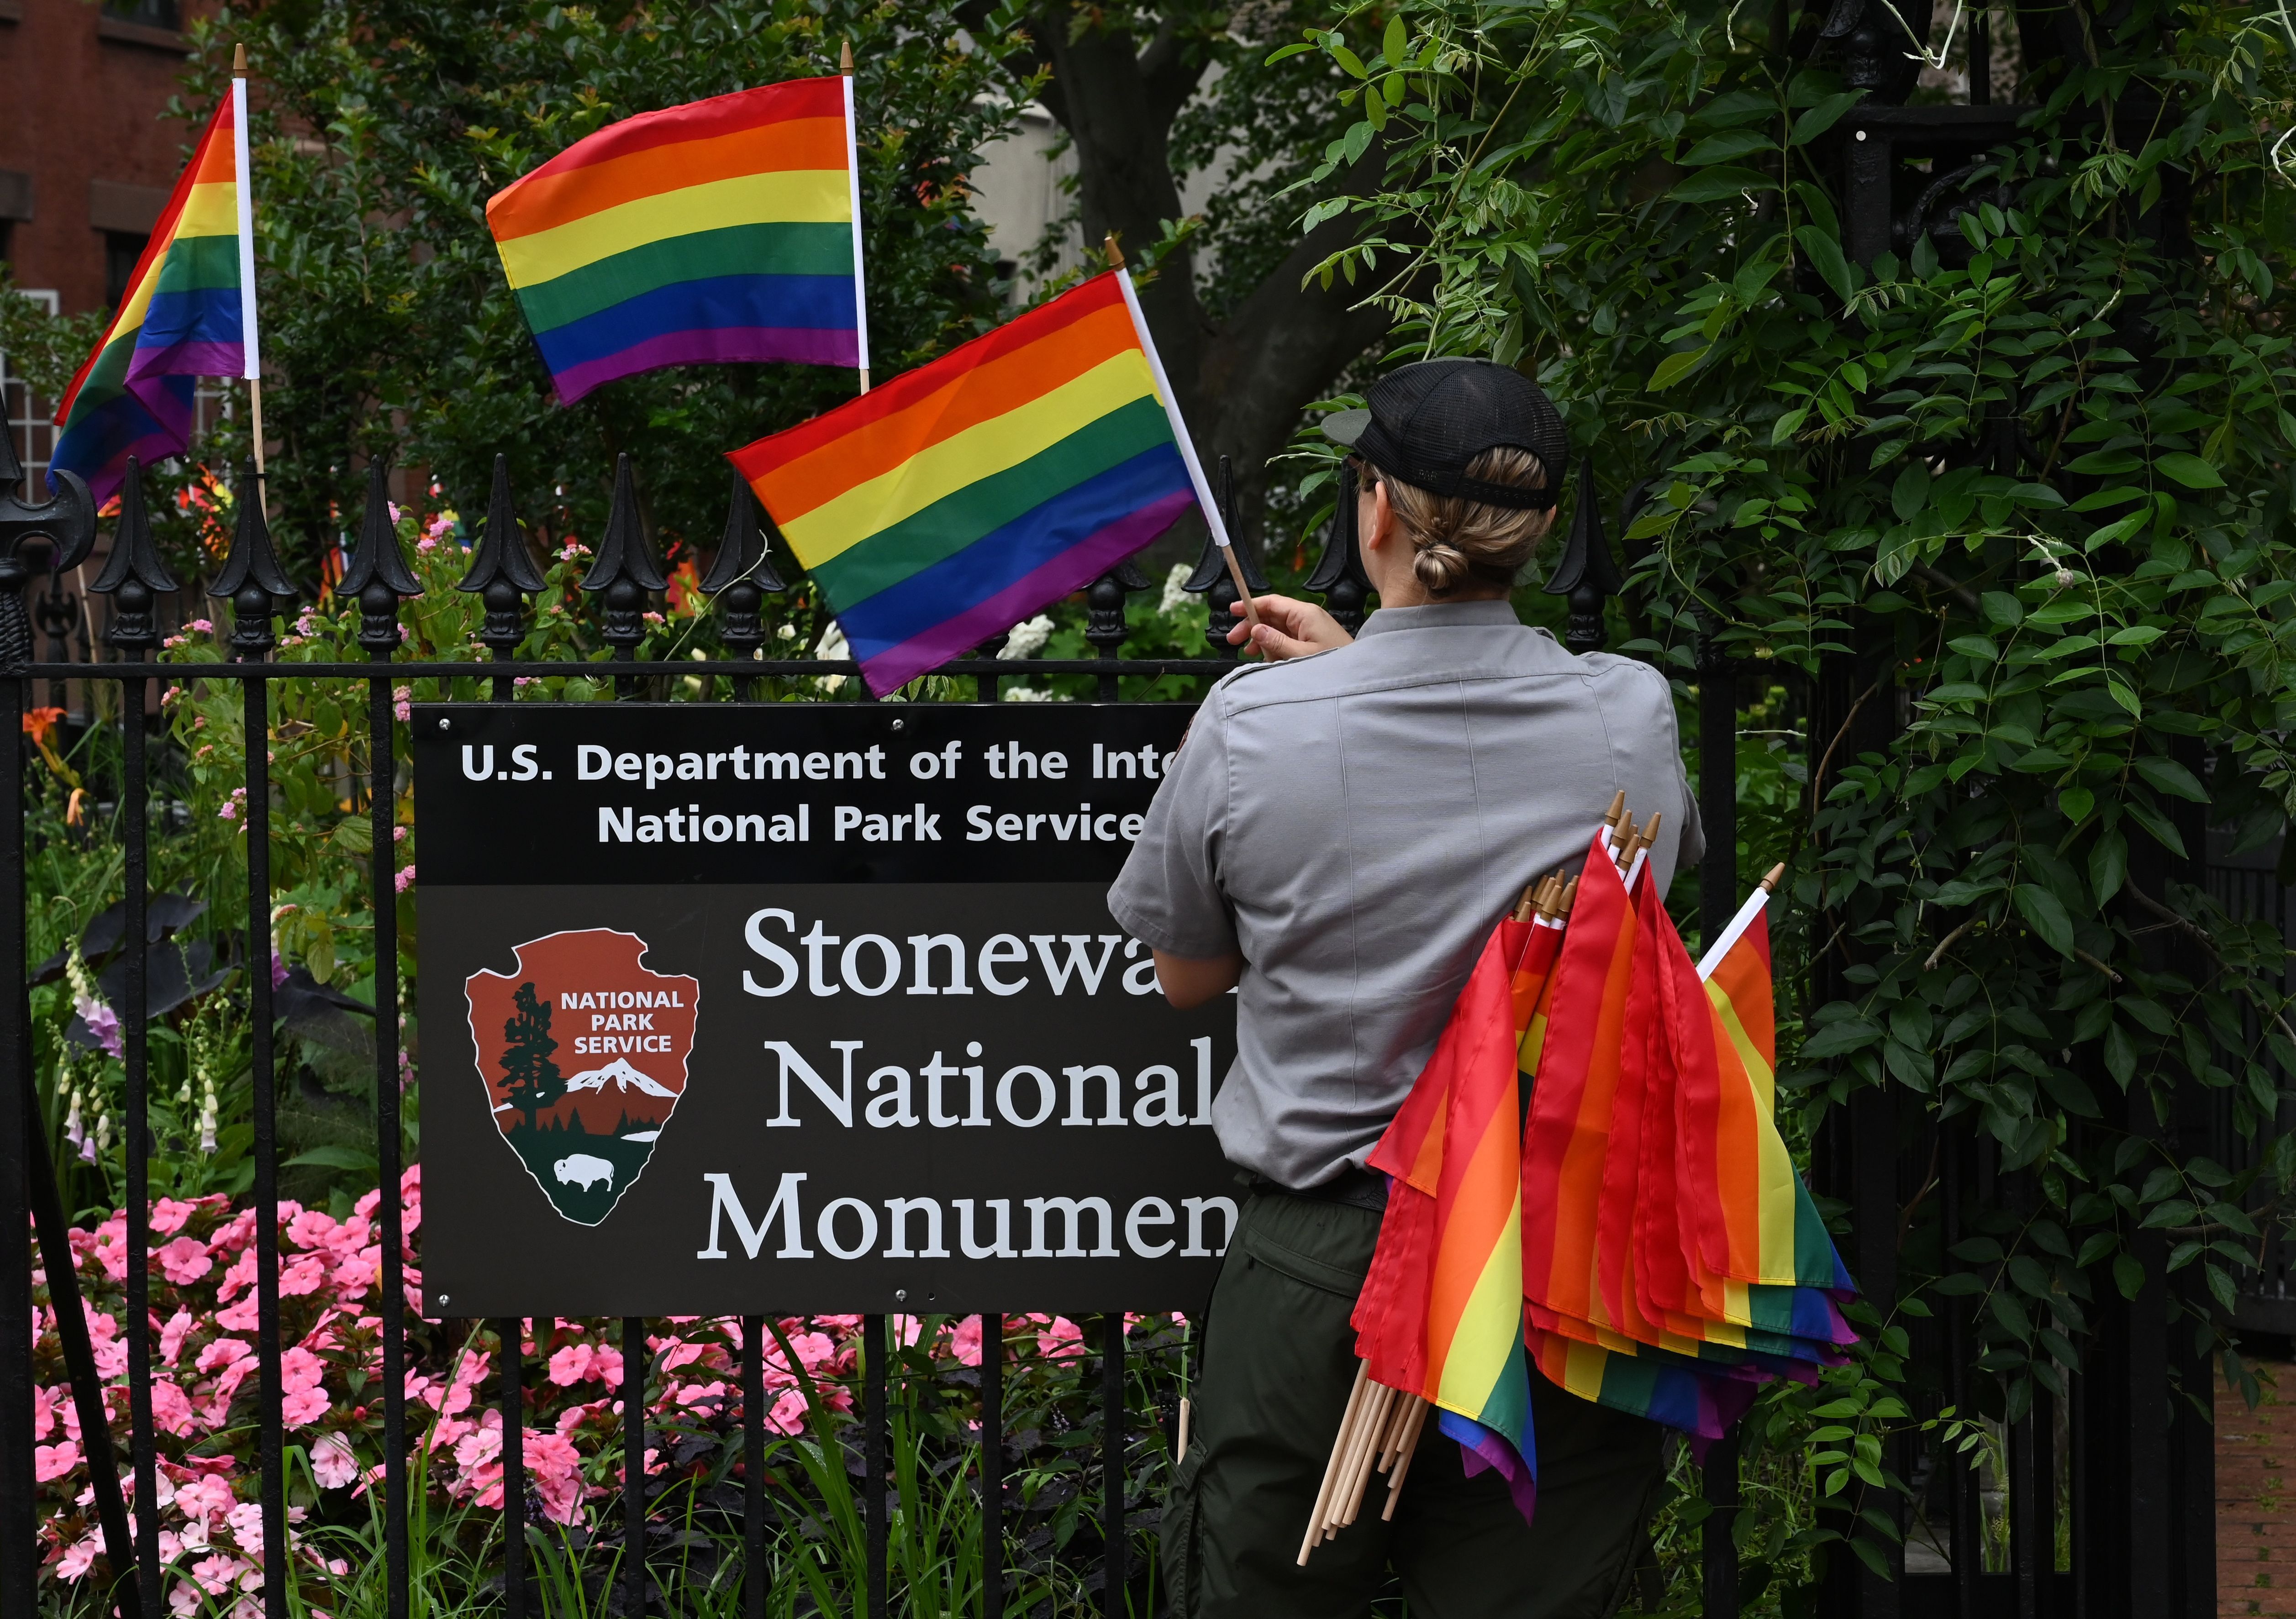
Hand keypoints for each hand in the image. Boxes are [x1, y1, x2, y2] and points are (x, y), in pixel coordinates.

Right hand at [1226, 595, 1352, 660]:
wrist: (1359, 676)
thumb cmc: (1334, 665)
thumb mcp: (1300, 655)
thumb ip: (1276, 641)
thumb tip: (1256, 629)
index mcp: (1305, 614)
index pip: (1272, 603)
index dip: (1251, 605)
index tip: (1233, 609)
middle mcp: (1307, 618)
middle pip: (1272, 615)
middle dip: (1252, 626)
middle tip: (1233, 639)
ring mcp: (1309, 629)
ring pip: (1278, 628)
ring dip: (1261, 638)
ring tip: (1249, 652)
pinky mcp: (1311, 640)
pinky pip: (1287, 638)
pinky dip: (1274, 646)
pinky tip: (1266, 657)